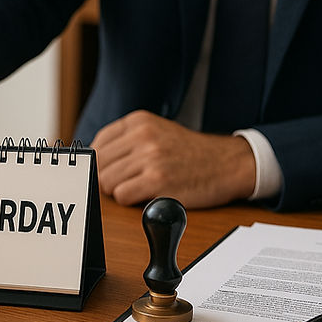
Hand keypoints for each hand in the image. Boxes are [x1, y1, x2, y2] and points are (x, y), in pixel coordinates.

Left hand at [91, 110, 254, 207]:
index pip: (98, 144)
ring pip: (108, 182)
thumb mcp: (156, 131)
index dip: (100, 163)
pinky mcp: (158, 181)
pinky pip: (122, 196)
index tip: (107, 171)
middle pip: (100, 165)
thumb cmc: (190, 152)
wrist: (227, 164)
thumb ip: (126, 141)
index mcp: (139, 121)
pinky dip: (130, 201)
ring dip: (120, 191)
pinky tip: (147, 195)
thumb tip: (94, 160)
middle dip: (108, 179)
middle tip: (127, 183)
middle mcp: (142, 136)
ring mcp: (150, 158)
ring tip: (140, 187)